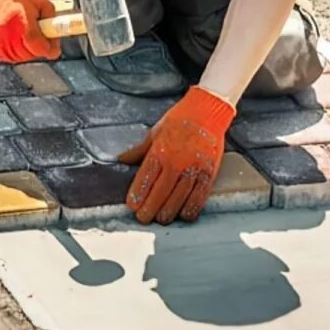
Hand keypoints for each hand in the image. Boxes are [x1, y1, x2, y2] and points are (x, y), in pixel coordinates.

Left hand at [119, 87, 235, 223]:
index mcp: (159, 151)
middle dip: (149, 210)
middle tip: (143, 218)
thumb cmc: (180, 119)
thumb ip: (139, 150)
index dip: (137, 196)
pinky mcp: (208, 174)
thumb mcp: (155, 132)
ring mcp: (193, 169)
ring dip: (168, 213)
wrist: (208, 111)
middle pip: (159, 194)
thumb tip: (121, 160)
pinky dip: (190, 209)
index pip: (145, 180)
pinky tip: (183, 215)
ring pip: (178, 200)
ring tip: (161, 218)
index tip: (132, 206)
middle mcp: (176, 162)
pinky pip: (199, 198)